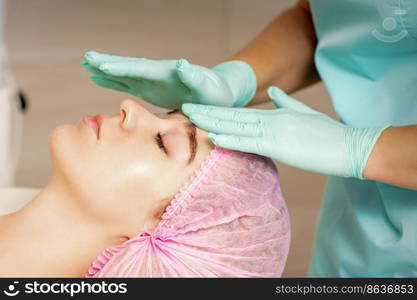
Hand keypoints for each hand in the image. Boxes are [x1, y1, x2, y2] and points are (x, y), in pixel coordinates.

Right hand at [82, 51, 255, 108]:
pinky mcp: (151, 89)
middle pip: (129, 66)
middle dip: (108, 63)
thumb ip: (194, 77)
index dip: (123, 67)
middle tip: (87, 58)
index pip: (142, 68)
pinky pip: (128, 83)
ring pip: (124, 73)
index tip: (103, 64)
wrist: (218, 95)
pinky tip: (99, 78)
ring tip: (86, 64)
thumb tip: (181, 65)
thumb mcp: (208, 87)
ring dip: (106, 70)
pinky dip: (113, 80)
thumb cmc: (215, 93)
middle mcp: (156, 74)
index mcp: (168, 73)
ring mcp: (152, 81)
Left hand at [182, 86, 387, 177]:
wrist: (350, 146)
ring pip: (237, 126)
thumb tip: (273, 92)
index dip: (219, 110)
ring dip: (213, 122)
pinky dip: (231, 139)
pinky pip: (251, 142)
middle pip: (233, 116)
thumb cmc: (327, 133)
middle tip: (185, 108)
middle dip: (208, 112)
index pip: (241, 112)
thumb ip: (285, 102)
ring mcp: (275, 132)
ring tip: (192, 119)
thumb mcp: (303, 113)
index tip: (201, 109)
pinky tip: (215, 136)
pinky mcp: (281, 146)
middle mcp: (272, 120)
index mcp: (276, 114)